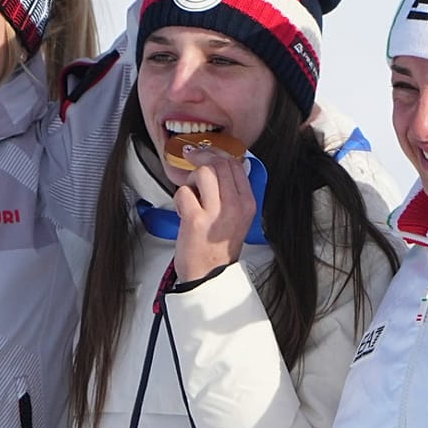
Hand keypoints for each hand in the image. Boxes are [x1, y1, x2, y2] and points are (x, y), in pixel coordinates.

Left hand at [172, 148, 254, 282]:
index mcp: (248, 203)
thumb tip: (221, 164)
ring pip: (203, 172)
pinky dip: (180, 198)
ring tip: (191, 194)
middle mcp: (236, 206)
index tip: (208, 152)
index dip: (219, 153)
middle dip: (202, 157)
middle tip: (192, 159)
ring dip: (192, 179)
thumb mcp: (237, 218)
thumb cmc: (218, 246)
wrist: (208, 275)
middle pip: (220, 163)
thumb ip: (232, 192)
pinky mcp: (196, 220)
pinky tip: (184, 210)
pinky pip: (184, 191)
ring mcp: (216, 213)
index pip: (236, 164)